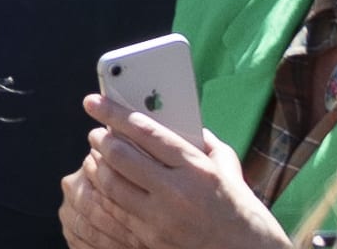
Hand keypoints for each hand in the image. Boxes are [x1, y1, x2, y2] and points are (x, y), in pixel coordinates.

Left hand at [65, 95, 285, 248]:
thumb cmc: (243, 213)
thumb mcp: (229, 171)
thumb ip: (203, 142)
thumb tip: (174, 120)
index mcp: (197, 169)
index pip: (144, 132)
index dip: (113, 113)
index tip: (93, 102)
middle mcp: (176, 192)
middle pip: (120, 156)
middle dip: (100, 139)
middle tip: (95, 132)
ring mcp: (161, 219)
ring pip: (110, 183)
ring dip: (97, 165)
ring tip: (97, 156)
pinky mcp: (151, 239)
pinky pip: (115, 210)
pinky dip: (105, 193)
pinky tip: (105, 184)